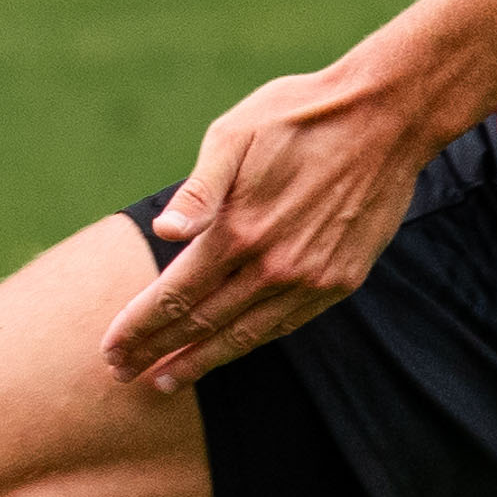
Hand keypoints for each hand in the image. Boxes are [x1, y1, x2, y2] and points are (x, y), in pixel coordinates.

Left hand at [95, 58, 441, 390]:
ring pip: (244, 336)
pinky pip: (286, 325)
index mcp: (238, 230)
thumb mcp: (234, 135)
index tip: (110, 351)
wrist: (386, 116)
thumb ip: (197, 191)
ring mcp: (310, 279)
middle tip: (122, 374)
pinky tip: (229, 350)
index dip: (138, 327)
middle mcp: (273, 265)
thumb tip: (163, 232)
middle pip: (201, 324)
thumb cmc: (298, 116)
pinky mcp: (340, 280)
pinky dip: (251, 343)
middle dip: (156, 352)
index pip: (174, 296)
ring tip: (166, 379)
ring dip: (201, 361)